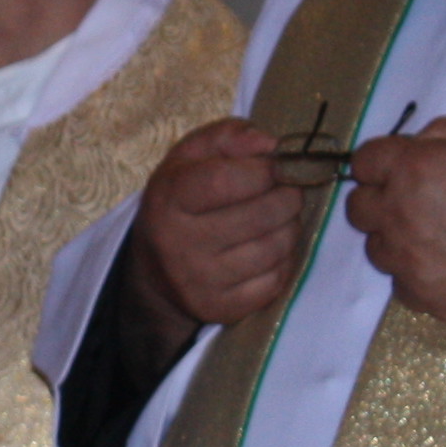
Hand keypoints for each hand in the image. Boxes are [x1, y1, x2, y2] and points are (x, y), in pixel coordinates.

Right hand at [123, 116, 314, 337]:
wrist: (155, 270)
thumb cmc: (181, 201)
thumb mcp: (190, 158)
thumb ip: (228, 136)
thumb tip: (271, 144)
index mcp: (169, 200)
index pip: (225, 180)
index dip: (263, 169)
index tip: (274, 166)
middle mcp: (179, 244)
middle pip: (261, 215)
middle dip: (287, 196)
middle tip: (287, 191)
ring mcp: (200, 282)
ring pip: (275, 248)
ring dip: (290, 227)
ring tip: (280, 219)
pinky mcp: (221, 309)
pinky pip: (276, 281)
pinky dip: (284, 261)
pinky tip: (271, 249)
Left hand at [345, 116, 445, 319]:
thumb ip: (437, 135)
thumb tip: (411, 148)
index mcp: (411, 169)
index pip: (363, 162)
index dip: (379, 165)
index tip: (397, 171)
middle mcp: (398, 214)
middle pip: (358, 209)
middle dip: (380, 202)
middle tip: (414, 204)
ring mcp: (406, 259)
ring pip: (376, 249)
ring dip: (396, 241)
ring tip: (436, 238)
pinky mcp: (421, 295)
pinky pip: (400, 284)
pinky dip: (416, 275)